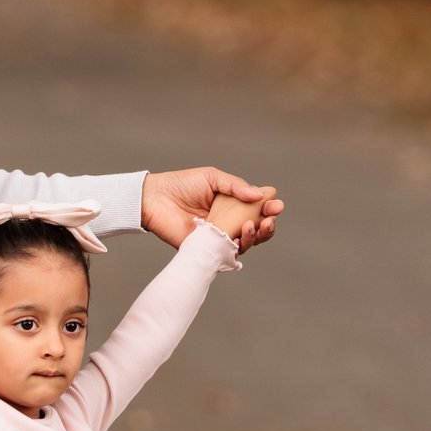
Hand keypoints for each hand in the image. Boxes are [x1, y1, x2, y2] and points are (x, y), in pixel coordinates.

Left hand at [142, 165, 281, 248]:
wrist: (155, 199)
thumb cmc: (182, 185)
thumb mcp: (212, 177)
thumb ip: (236, 186)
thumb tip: (259, 196)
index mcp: (232, 204)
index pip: (257, 209)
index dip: (269, 208)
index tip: (276, 205)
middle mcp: (228, 221)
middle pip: (257, 229)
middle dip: (268, 226)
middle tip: (270, 218)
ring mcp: (219, 237)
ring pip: (246, 243)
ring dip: (256, 236)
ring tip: (252, 225)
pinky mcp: (207, 249)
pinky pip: (228, 253)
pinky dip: (238, 246)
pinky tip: (239, 235)